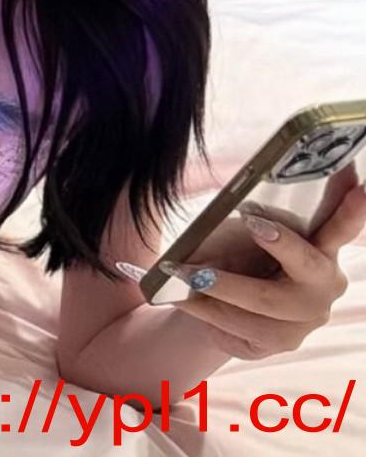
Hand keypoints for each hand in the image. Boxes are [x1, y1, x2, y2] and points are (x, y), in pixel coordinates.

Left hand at [166, 179, 365, 359]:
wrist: (224, 303)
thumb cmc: (242, 250)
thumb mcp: (247, 228)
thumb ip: (257, 217)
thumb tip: (241, 205)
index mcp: (323, 245)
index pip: (341, 225)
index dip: (351, 209)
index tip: (357, 183)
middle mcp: (325, 283)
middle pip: (306, 267)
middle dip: (275, 245)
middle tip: (244, 226)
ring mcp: (308, 319)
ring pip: (263, 306)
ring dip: (216, 288)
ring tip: (179, 272)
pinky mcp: (285, 343)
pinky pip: (243, 330)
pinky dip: (207, 310)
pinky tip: (185, 298)